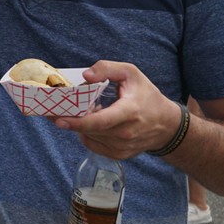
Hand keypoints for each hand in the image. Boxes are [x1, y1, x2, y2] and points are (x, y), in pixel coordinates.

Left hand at [53, 60, 183, 157]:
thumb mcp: (131, 73)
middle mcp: (127, 133)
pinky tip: (90, 123)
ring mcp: (123, 147)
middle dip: (70, 119)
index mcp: (130, 111)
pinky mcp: (119, 154)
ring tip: (82, 111)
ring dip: (79, 125)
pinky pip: (93, 145)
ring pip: (89, 137)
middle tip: (56, 109)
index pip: (101, 121)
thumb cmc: (146, 95)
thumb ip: (107, 69)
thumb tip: (85, 76)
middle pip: (90, 129)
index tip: (59, 119)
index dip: (78, 122)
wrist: (166, 124)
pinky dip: (86, 134)